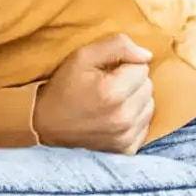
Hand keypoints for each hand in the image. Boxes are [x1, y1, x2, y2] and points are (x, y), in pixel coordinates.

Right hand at [32, 33, 154, 154]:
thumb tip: (147, 55)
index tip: (107, 72)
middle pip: (148, 87)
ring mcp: (126, 136)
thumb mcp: (82, 56)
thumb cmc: (64, 87)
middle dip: (131, 82)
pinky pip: (145, 126)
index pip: (142, 68)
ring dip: (135, 100)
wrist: (45, 123)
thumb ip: (117, 46)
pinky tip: (115, 117)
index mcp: (113, 92)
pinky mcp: (127, 149)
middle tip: (108, 85)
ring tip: (112, 101)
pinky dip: (134, 120)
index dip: (124, 65)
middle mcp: (123, 117)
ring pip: (149, 106)